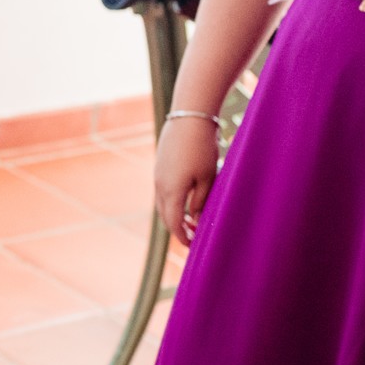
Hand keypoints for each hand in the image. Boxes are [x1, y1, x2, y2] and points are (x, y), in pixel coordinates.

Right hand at [154, 117, 220, 244]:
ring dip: (174, 215)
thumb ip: (201, 201)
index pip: (174, 223)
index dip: (183, 237)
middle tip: (193, 236)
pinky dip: (171, 202)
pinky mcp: (159, 167)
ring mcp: (157, 176)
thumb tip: (196, 218)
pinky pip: (162, 192)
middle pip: (165, 216)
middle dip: (177, 229)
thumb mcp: (207, 177)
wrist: (188, 118)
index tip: (193, 246)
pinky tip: (185, 200)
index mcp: (172, 191)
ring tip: (192, 220)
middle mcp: (159, 186)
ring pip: (162, 204)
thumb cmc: (202, 148)